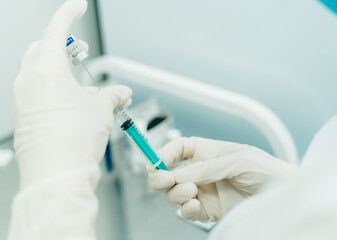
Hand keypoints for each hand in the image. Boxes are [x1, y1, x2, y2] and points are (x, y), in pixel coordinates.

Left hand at [13, 0, 131, 188]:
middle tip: (80, 48)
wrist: (57, 174)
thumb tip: (121, 93)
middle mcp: (28, 79)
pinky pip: (37, 91)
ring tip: (83, 81)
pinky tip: (73, 102)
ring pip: (39, 70)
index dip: (69, 13)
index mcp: (45, 68)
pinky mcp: (24, 115)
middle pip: (43, 48)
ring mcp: (22, 98)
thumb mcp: (102, 109)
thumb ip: (112, 95)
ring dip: (60, 68)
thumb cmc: (74, 139)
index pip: (56, 29)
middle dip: (63, 43)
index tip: (78, 6)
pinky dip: (54, 88)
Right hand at [149, 137, 297, 221]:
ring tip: (192, 191)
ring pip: (173, 193)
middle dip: (161, 176)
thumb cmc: (267, 170)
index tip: (158, 161)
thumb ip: (207, 167)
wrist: (282, 197)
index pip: (177, 148)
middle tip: (168, 180)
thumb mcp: (238, 160)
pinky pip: (186, 211)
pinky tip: (193, 205)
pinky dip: (185, 210)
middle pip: (168, 173)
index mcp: (207, 152)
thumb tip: (179, 174)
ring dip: (175, 193)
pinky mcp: (208, 210)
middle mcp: (201, 171)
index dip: (163, 152)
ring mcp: (203, 191)